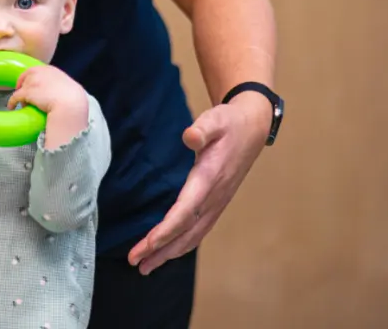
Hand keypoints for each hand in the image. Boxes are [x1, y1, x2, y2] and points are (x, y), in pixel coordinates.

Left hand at [9, 65, 89, 148]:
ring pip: (21, 88)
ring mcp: (32, 81)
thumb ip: (59, 84)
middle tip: (24, 95)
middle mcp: (40, 72)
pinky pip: (15, 97)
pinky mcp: (27, 92)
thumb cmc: (73, 99)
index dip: (31, 79)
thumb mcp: (67, 85)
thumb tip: (58, 91)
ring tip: (24, 105)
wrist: (70, 104)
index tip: (30, 86)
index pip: (36, 71)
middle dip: (24, 86)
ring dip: (22, 96)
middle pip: (26, 77)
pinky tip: (11, 107)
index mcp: (50, 69)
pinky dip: (12, 102)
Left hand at [127, 93, 270, 274]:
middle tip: (136, 263)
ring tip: (146, 266)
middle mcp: (213, 197)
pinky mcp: (216, 204)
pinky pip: (198, 231)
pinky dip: (182, 245)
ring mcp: (216, 203)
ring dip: (169, 253)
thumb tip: (190, 137)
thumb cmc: (228, 124)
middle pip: (185, 231)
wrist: (252, 129)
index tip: (147, 244)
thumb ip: (202, 129)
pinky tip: (168, 252)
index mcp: (209, 180)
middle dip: (160, 250)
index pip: (185, 212)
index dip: (166, 231)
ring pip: (192, 236)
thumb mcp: (215, 120)